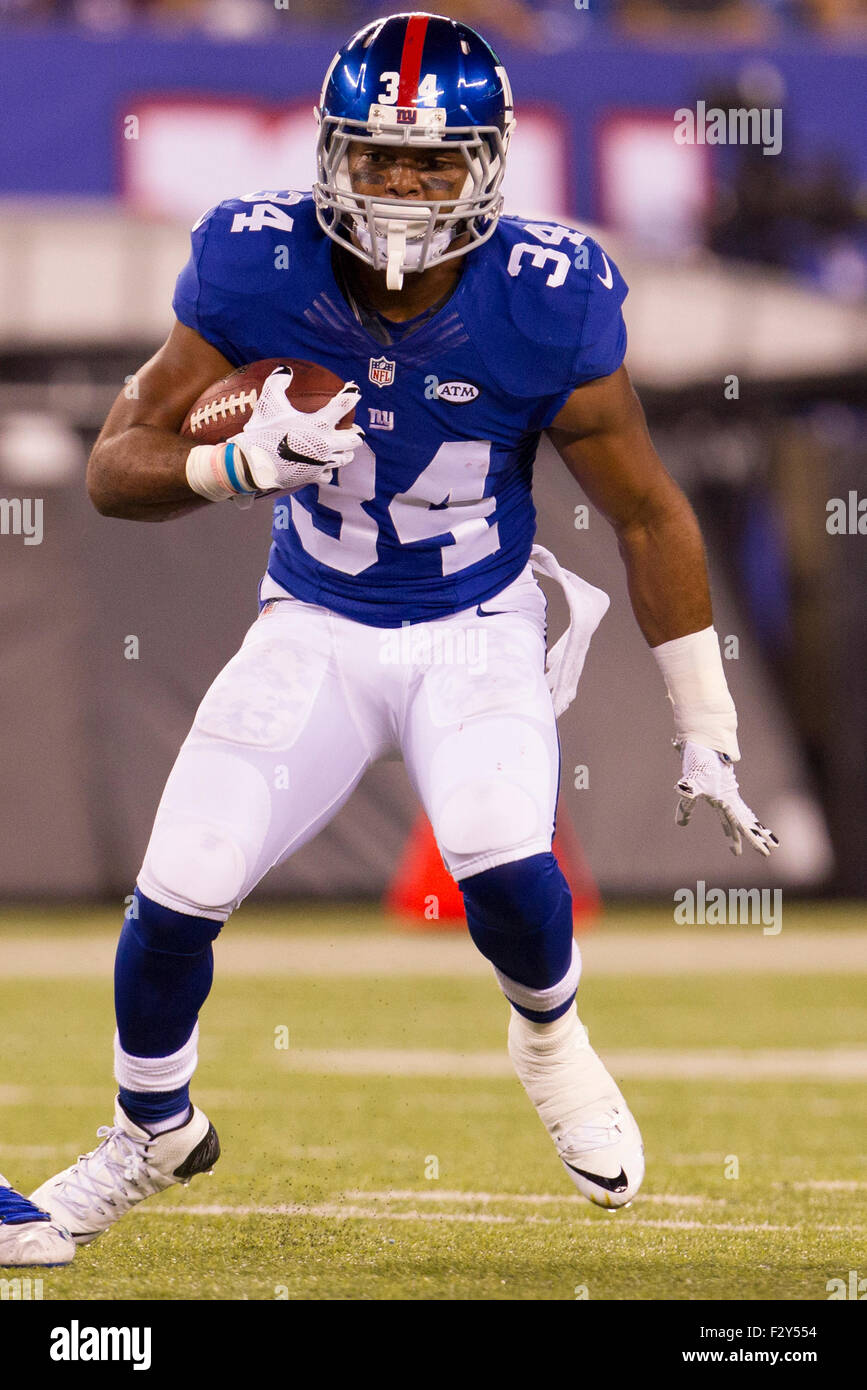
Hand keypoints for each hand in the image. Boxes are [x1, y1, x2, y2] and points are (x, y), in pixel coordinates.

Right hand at [229, 366, 363, 493]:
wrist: (255, 464)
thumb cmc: (263, 432)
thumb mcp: (268, 403)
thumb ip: (277, 382)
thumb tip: (285, 369)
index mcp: (319, 424)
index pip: (343, 405)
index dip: (351, 395)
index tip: (354, 390)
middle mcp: (326, 444)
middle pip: (354, 439)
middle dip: (356, 433)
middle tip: (355, 429)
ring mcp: (321, 462)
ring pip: (345, 458)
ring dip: (347, 452)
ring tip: (345, 449)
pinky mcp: (313, 476)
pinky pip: (329, 475)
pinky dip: (329, 470)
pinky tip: (326, 467)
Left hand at [674, 740, 778, 856]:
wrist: (706, 744)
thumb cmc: (699, 764)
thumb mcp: (691, 785)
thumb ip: (686, 804)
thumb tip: (680, 825)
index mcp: (726, 800)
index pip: (741, 825)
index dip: (751, 839)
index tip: (761, 851)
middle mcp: (731, 798)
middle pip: (747, 823)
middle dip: (756, 839)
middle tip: (768, 854)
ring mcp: (729, 794)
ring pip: (745, 816)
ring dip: (754, 830)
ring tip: (768, 842)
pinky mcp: (725, 790)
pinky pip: (738, 808)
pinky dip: (746, 818)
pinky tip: (750, 823)